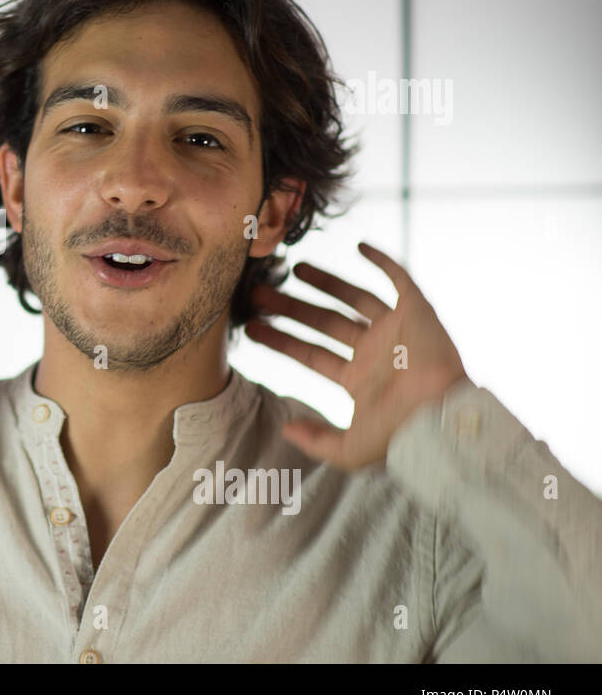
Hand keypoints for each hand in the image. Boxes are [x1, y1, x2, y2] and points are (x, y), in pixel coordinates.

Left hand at [243, 241, 467, 470]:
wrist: (441, 415)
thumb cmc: (400, 433)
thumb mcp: (349, 449)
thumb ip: (315, 441)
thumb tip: (284, 429)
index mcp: (358, 380)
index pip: (310, 354)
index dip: (280, 341)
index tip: (252, 328)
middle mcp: (374, 352)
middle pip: (325, 323)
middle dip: (292, 308)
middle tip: (260, 293)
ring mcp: (395, 330)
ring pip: (354, 299)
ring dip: (327, 282)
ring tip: (296, 267)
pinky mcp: (418, 311)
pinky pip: (400, 279)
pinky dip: (382, 261)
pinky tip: (358, 245)